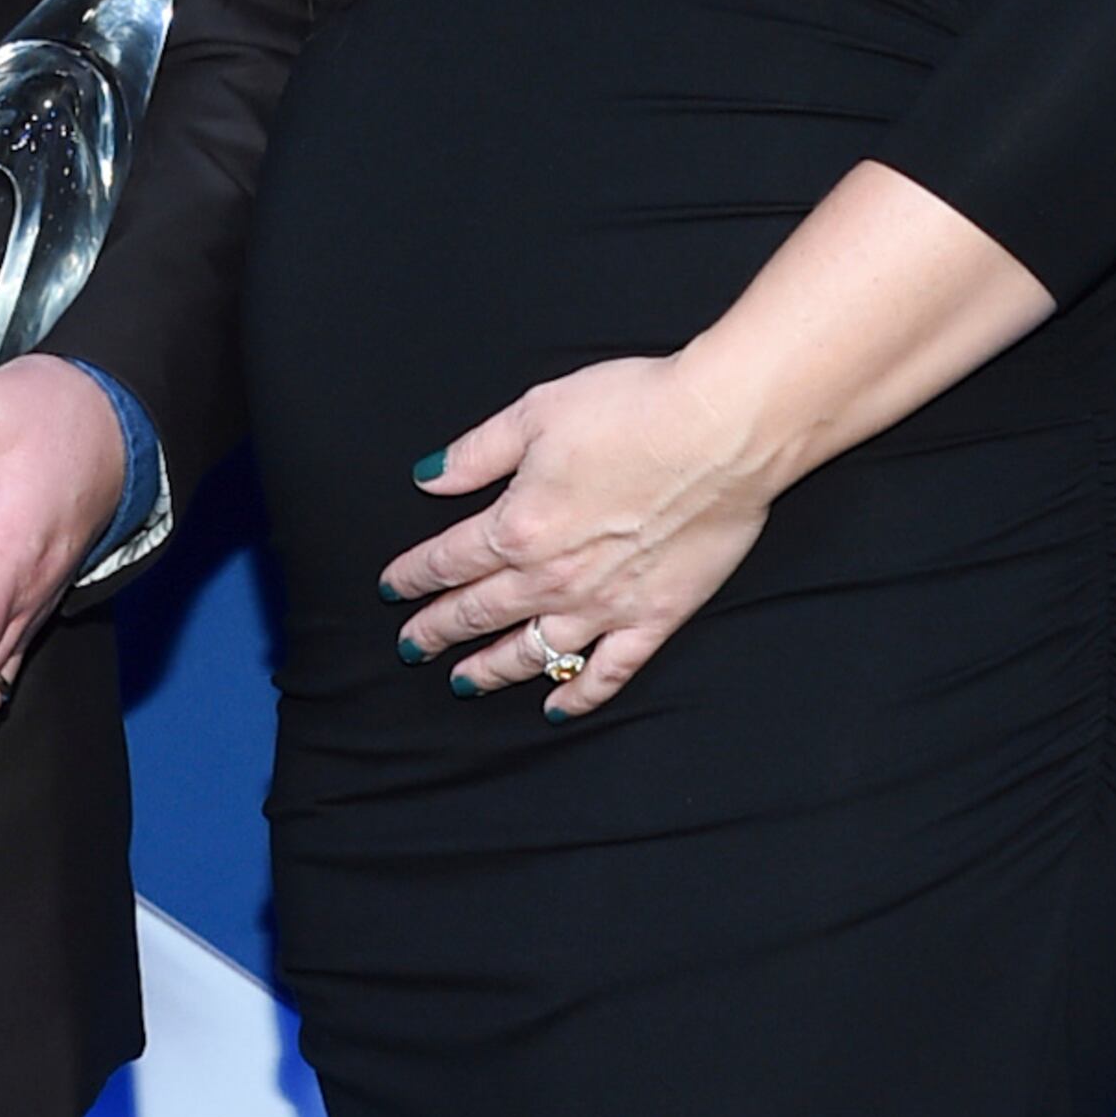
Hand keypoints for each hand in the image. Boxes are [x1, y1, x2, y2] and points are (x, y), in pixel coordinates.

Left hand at [383, 350, 772, 712]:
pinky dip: (577, 695)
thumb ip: (477, 453)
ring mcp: (603, 605)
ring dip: (490, 670)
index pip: (447, 561)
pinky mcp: (653, 619)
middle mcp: (551, 577)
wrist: (722, 431)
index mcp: (517, 526)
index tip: (393, 589)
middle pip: (478, 612)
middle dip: (437, 631)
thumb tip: (428, 477)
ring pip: (531, 652)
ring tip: (462, 681)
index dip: (413, 576)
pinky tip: (554, 707)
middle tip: (412, 646)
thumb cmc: (635, 409)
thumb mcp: (538, 412)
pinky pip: (607, 673)